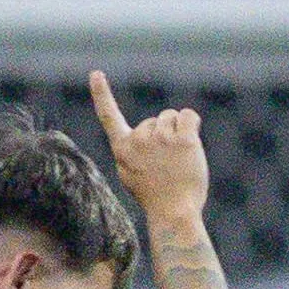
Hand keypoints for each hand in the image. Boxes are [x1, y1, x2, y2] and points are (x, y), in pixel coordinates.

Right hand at [90, 71, 207, 224]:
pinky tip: (190, 147)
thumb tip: (145, 133)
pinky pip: (189, 116)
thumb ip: (133, 152)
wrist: (174, 214)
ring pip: (172, 117)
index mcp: (122, 150)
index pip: (108, 117)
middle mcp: (138, 140)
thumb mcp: (132, 176)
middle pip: (156, 119)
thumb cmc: (156, 199)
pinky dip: (193, 125)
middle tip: (168, 165)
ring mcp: (160, 138)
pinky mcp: (182, 139)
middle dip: (164, 135)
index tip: (96, 73)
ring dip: (178, 133)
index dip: (101, 94)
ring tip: (178, 161)